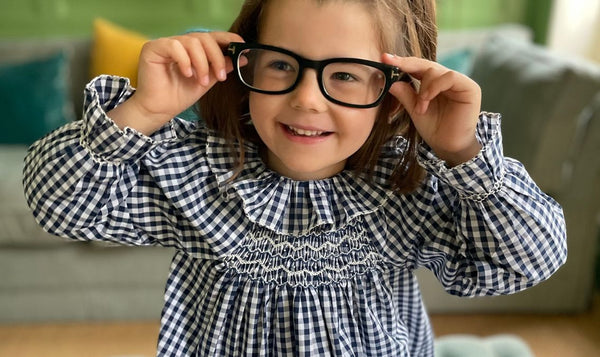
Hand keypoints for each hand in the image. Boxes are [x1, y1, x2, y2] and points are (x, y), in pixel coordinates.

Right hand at [109, 31, 243, 134]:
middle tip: (221, 76)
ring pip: (191, 41)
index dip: (227, 38)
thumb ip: (220, 68)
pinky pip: (174, 46)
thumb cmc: (179, 96)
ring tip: (202, 81)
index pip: (211, 37)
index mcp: (192, 48)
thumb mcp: (207, 81)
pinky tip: (187, 74)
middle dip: (216, 56)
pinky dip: (185, 60)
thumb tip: (242, 58)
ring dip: (201, 63)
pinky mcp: (153, 48)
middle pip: (204, 37)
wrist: (160, 110)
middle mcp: (179, 43)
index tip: (241, 46)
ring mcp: (165, 44)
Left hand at [382, 54, 481, 165]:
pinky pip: (450, 77)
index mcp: (434, 83)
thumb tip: (390, 80)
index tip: (384, 58)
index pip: (418, 67)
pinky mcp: (470, 88)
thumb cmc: (434, 129)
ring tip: (419, 107)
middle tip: (390, 63)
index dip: (402, 62)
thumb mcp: (414, 110)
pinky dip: (434, 87)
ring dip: (423, 88)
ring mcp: (459, 82)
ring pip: (436, 70)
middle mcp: (447, 79)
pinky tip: (426, 100)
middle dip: (406, 64)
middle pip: (426, 64)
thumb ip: (405, 94)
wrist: (448, 147)